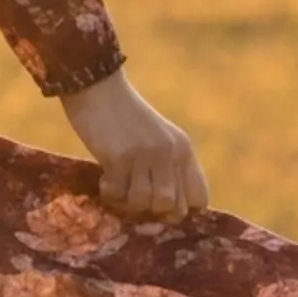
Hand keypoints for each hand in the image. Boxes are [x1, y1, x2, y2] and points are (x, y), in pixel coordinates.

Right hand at [58, 68, 209, 223]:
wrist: (98, 86)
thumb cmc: (124, 115)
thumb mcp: (159, 137)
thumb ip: (170, 165)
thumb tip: (170, 208)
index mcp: (183, 149)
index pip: (199, 198)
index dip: (180, 208)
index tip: (160, 204)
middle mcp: (169, 153)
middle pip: (171, 207)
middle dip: (151, 209)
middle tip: (134, 195)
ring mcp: (145, 155)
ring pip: (143, 203)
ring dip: (126, 201)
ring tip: (117, 184)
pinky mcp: (119, 157)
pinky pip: (117, 193)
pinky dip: (109, 192)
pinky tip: (104, 177)